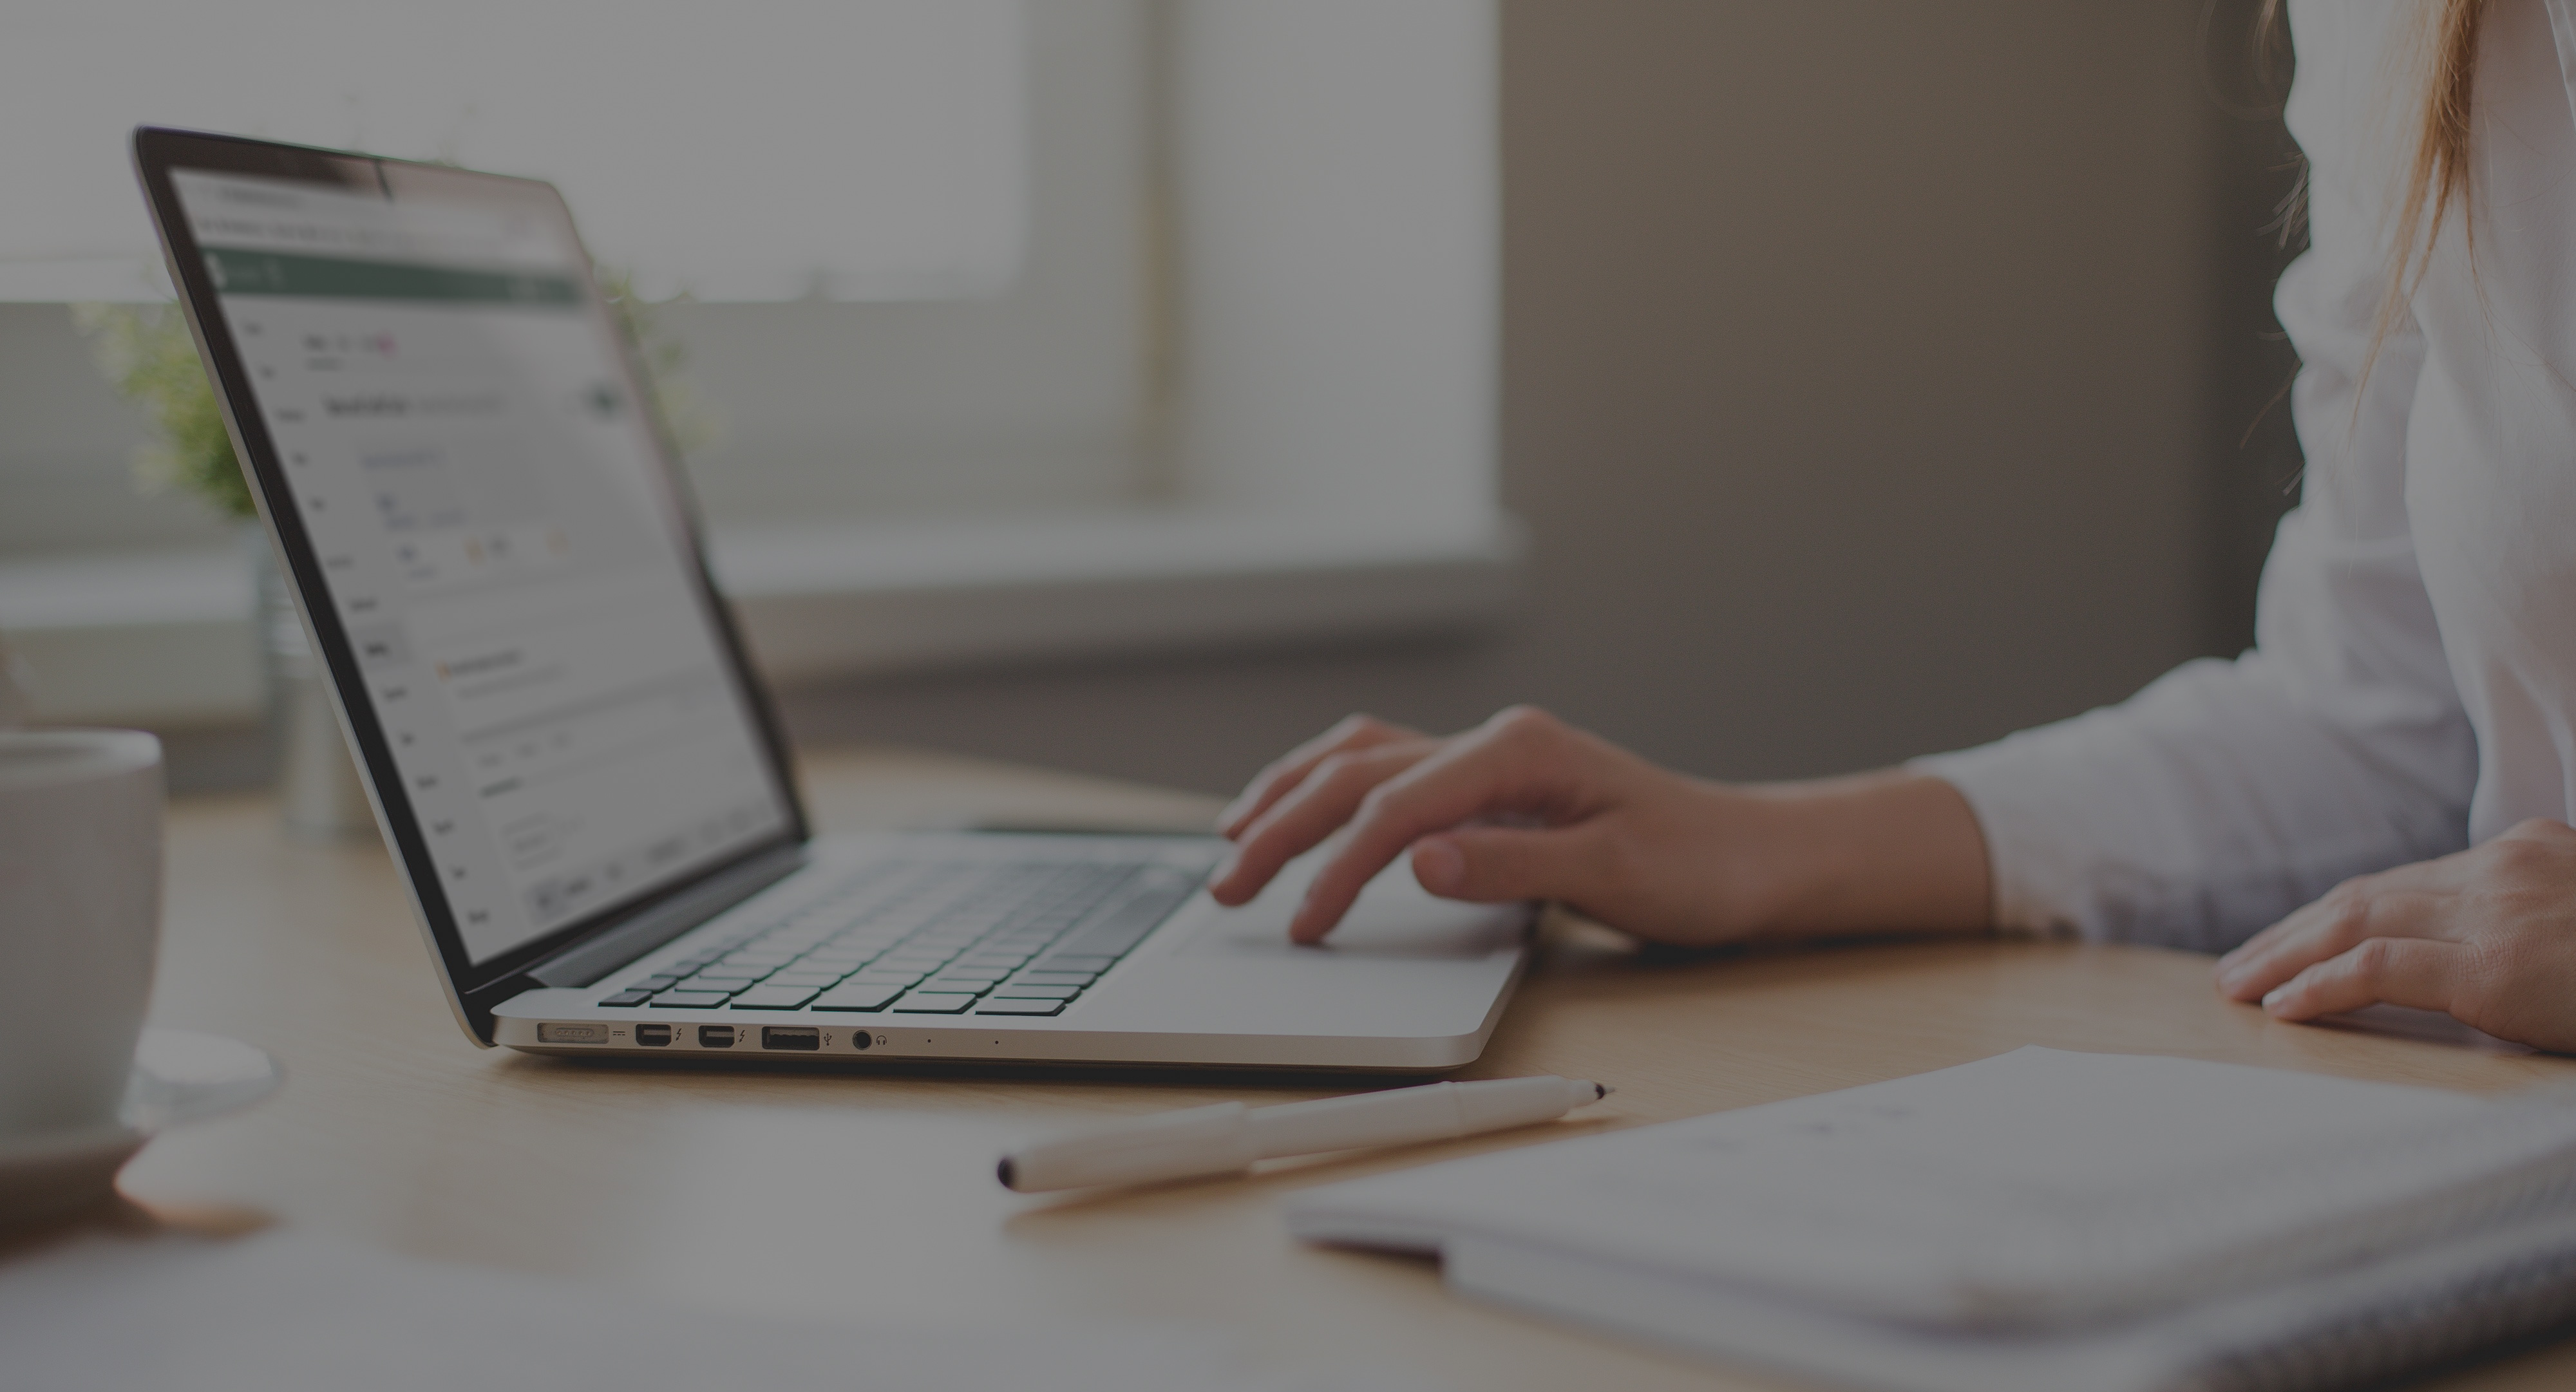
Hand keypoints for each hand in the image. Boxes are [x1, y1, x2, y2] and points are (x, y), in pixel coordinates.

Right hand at [1207, 706, 1990, 945]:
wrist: (1755, 857)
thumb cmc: (1700, 866)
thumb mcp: (1615, 875)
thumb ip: (1511, 867)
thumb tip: (1415, 862)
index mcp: (1519, 753)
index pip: (1396, 807)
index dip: (1338, 868)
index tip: (1303, 926)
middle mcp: (1494, 744)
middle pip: (1357, 774)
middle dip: (1281, 827)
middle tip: (1227, 889)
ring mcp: (1488, 761)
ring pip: (1359, 759)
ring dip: (1290, 796)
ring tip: (1231, 840)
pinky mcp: (1488, 788)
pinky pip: (1386, 773)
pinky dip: (1329, 791)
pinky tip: (1301, 814)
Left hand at [2214, 819, 2575, 1052]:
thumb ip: (2521, 921)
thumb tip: (2473, 956)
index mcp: (2523, 852)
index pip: (2403, 883)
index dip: (2333, 914)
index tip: (2291, 939)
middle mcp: (2500, 867)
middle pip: (2366, 897)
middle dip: (2292, 933)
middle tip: (2240, 964)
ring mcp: (2496, 912)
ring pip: (2357, 922)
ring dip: (2285, 956)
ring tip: (2239, 985)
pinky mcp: (2496, 967)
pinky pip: (2381, 968)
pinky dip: (2321, 984)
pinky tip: (2283, 1004)